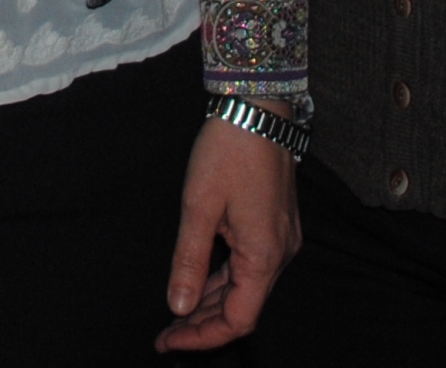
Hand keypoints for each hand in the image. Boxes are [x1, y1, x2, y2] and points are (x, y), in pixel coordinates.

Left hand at [157, 112, 300, 351]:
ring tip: (176, 313)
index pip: (238, 320)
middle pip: (243, 308)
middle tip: (165, 332)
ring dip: (212, 303)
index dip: (202, 337)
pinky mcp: (275, 226)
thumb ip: (189, 260)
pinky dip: (224, 280)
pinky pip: (250, 267)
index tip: (168, 339)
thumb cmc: (228, 150)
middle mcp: (281, 254)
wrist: (256, 106)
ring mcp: (281, 240)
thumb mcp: (199, 206)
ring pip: (246, 288)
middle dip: (203, 324)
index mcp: (265, 255)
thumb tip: (178, 306)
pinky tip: (198, 282)